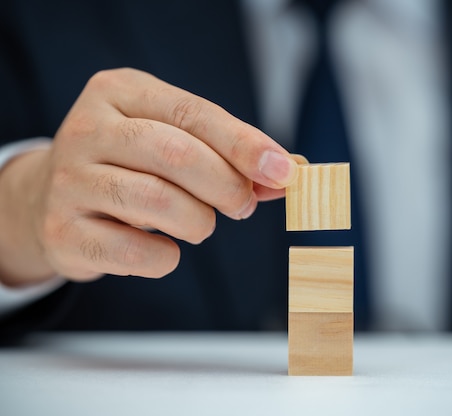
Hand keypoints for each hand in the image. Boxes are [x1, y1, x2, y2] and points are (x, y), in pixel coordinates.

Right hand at [0, 68, 297, 284]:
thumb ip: (229, 154)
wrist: (52, 199)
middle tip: (242, 205)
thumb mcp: (174, 141)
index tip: (285, 172)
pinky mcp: (62, 231)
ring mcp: (69, 180)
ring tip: (200, 225)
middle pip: (178, 154)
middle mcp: (88, 129)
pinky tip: (165, 250)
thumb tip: (290, 171)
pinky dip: (165, 258)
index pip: (194, 114)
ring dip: (199, 222)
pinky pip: (133, 251)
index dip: (245, 145)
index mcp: (120, 92)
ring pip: (157, 201)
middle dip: (227, 186)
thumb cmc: (131, 165)